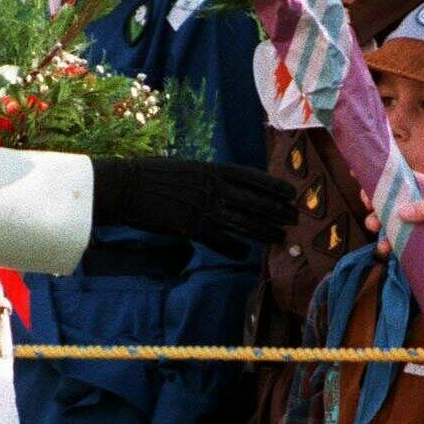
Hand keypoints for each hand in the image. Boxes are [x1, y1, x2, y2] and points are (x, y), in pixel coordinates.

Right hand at [91, 157, 296, 257]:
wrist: (129, 186)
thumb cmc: (154, 174)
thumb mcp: (188, 168)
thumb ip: (209, 178)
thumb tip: (225, 185)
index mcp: (214, 169)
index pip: (254, 178)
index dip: (275, 187)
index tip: (290, 193)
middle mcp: (216, 188)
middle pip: (257, 201)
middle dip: (278, 211)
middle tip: (294, 219)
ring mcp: (206, 208)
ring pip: (246, 223)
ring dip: (266, 231)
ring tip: (282, 238)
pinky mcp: (194, 228)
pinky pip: (222, 241)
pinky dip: (234, 249)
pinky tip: (244, 255)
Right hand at [363, 175, 423, 263]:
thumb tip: (401, 212)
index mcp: (419, 187)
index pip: (393, 178)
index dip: (376, 179)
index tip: (361, 185)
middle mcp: (412, 201)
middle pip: (385, 200)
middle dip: (373, 208)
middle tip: (370, 218)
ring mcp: (411, 220)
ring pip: (387, 221)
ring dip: (378, 228)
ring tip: (378, 237)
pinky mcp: (412, 238)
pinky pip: (394, 239)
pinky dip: (387, 244)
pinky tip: (385, 251)